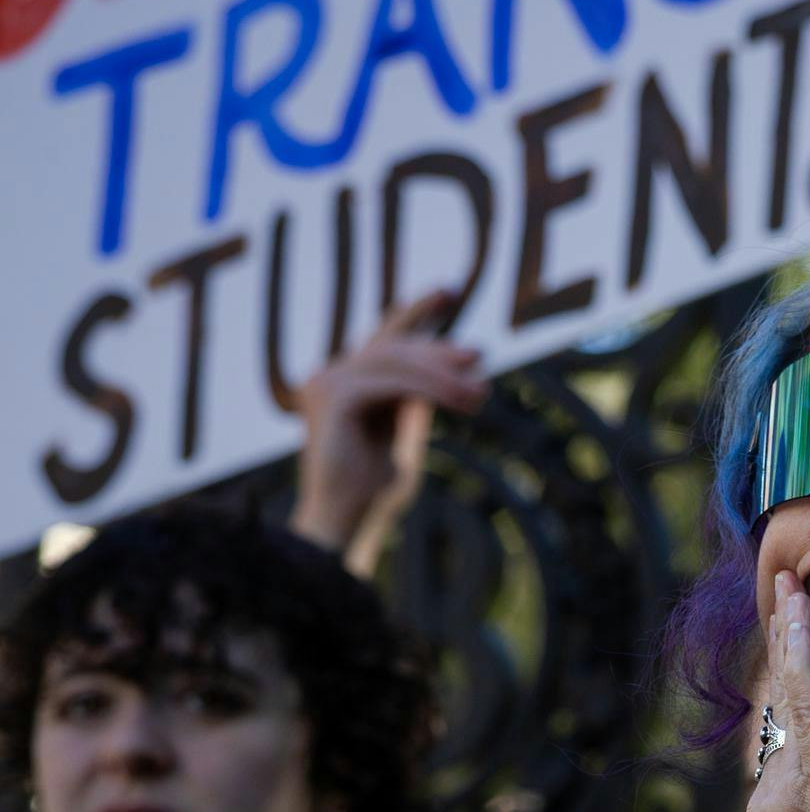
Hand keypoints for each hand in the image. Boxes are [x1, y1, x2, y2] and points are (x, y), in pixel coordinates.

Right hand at [290, 291, 487, 566]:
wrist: (347, 521)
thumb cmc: (375, 490)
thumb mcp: (403, 432)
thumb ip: (417, 399)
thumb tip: (456, 369)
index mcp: (347, 384)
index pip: (385, 336)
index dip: (416, 310)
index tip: (449, 289)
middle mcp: (332, 377)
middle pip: (394, 346)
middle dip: (439, 349)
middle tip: (479, 356)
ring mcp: (327, 383)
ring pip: (396, 361)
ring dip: (443, 375)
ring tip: (479, 394)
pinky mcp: (333, 397)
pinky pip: (391, 382)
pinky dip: (430, 389)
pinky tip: (460, 401)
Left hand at [745, 571, 809, 811]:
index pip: (800, 690)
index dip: (797, 637)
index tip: (791, 589)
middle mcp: (778, 790)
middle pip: (787, 705)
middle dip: (791, 649)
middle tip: (791, 590)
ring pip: (789, 735)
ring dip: (802, 692)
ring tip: (809, 640)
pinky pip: (789, 763)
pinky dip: (803, 732)